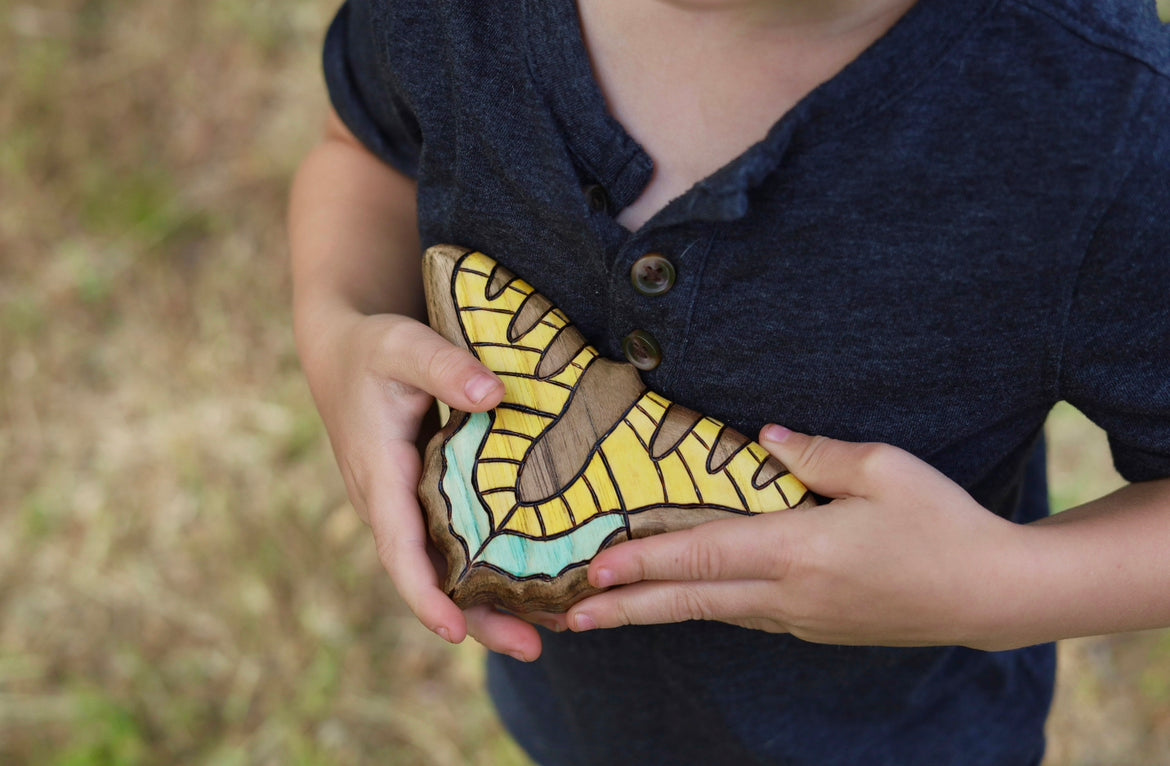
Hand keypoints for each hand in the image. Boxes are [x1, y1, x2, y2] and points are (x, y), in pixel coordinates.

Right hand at [300, 309, 561, 659]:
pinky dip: (495, 567)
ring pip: (448, 568)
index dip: (425, 594)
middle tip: (533, 648)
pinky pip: (458, 545)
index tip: (456, 632)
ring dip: (494, 603)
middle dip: (478, 620)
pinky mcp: (426, 501)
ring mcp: (408, 507)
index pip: (400, 548)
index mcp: (379, 476)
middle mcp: (391, 505)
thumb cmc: (373, 348)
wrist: (344, 350)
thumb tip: (494, 394)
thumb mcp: (403, 346)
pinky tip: (542, 580)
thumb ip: (444, 367)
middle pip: (431, 577)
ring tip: (553, 629)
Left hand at [565, 426, 1026, 647]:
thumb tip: (764, 438)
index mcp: (800, 550)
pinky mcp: (817, 626)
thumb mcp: (884, 469)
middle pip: (691, 600)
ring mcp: (802, 617)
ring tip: (610, 613)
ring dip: (657, 611)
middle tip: (567, 616)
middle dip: (625, 609)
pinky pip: (747, 615)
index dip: (644, 562)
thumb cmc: (943, 522)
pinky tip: (686, 600)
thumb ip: (816, 453)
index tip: (593, 570)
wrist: (992, 593)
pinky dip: (705, 607)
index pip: (703, 554)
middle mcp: (790, 593)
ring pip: (714, 612)